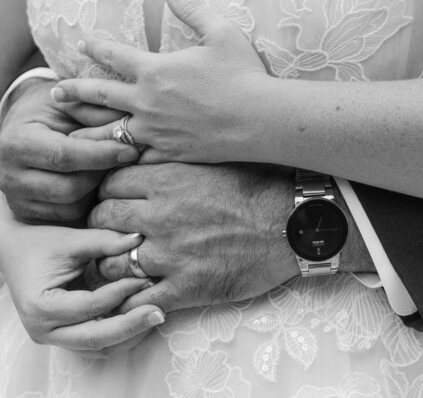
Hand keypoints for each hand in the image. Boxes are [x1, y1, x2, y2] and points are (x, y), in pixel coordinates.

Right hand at [0, 77, 139, 222]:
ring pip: (71, 208)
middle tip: (125, 160)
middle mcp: (10, 176)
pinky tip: (97, 181)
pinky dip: (87, 202)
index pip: (64, 155)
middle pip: (68, 188)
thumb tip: (131, 125)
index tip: (130, 150)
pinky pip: (67, 217)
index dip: (101, 155)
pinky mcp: (27, 215)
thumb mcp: (70, 102)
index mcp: (18, 142)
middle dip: (102, 175)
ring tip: (110, 168)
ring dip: (97, 190)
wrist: (24, 127)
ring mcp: (17, 199)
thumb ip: (97, 112)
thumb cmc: (51, 111)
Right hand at [0, 218, 164, 353]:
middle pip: (94, 339)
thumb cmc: (40, 243)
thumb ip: (104, 240)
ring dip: (128, 335)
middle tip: (159, 312)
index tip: (145, 279)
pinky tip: (140, 318)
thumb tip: (138, 239)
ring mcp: (54, 337)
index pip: (89, 307)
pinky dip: (118, 335)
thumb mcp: (70, 238)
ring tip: (155, 315)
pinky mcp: (65, 335)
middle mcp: (45, 330)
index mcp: (42, 307)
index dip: (119, 293)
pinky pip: (96, 344)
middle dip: (130, 326)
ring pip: (98, 348)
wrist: (17, 250)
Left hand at [51, 0, 270, 163]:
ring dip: (86, 128)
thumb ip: (192, 8)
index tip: (83, 43)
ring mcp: (154, 130)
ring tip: (69, 131)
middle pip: (99, 95)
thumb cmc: (242, 73)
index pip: (114, 55)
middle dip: (74, 91)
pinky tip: (111, 157)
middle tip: (55, 91)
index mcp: (156, 70)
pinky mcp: (166, 152)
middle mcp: (146, 101)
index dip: (96, 47)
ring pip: (108, 131)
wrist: (258, 119)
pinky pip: (134, 155)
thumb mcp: (221, 31)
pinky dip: (118, 155)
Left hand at [88, 160, 298, 314]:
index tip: (118, 196)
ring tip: (123, 263)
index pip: (111, 182)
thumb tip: (155, 149)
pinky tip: (134, 295)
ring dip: (113, 263)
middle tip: (114, 229)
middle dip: (103, 224)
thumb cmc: (262, 185)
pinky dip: (130, 300)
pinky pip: (138, 299)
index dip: (110, 189)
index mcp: (170, 178)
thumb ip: (180, 157)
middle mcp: (162, 215)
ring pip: (112, 263)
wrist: (294, 224)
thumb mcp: (217, 158)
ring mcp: (170, 254)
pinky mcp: (184, 287)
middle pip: (103, 219)